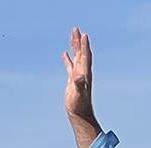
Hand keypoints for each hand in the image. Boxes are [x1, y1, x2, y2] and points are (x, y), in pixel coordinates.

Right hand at [62, 27, 101, 147]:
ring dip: (74, 47)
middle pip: (81, 53)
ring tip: (73, 35)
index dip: (84, 45)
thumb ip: (79, 84)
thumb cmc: (79, 106)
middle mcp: (83, 73)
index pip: (85, 56)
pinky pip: (70, 66)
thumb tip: (78, 75)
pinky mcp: (72, 81)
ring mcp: (78, 76)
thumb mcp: (79, 94)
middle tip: (76, 29)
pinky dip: (67, 59)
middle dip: (79, 41)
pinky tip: (64, 53)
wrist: (79, 115)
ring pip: (76, 57)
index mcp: (85, 74)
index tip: (83, 34)